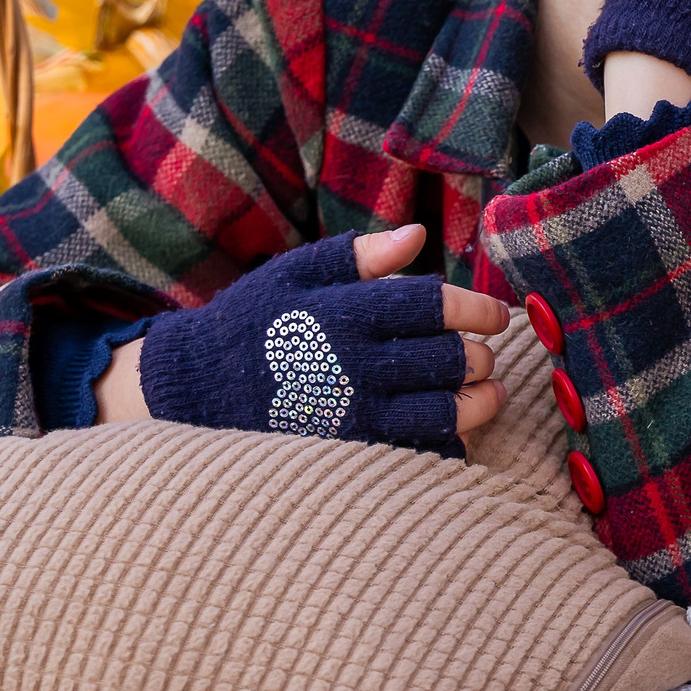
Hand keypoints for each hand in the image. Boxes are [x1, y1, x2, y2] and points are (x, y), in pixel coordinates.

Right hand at [100, 225, 509, 451]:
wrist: (192, 391)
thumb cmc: (252, 324)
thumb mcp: (294, 276)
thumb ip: (358, 256)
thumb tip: (417, 236)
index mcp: (345, 313)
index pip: (435, 306)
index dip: (478, 308)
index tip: (498, 315)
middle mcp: (353, 365)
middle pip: (450, 360)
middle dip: (479, 355)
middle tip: (485, 354)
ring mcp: (352, 416)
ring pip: (445, 412)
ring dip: (480, 401)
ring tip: (490, 391)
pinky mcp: (348, 455)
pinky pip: (419, 454)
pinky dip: (450, 443)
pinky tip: (458, 429)